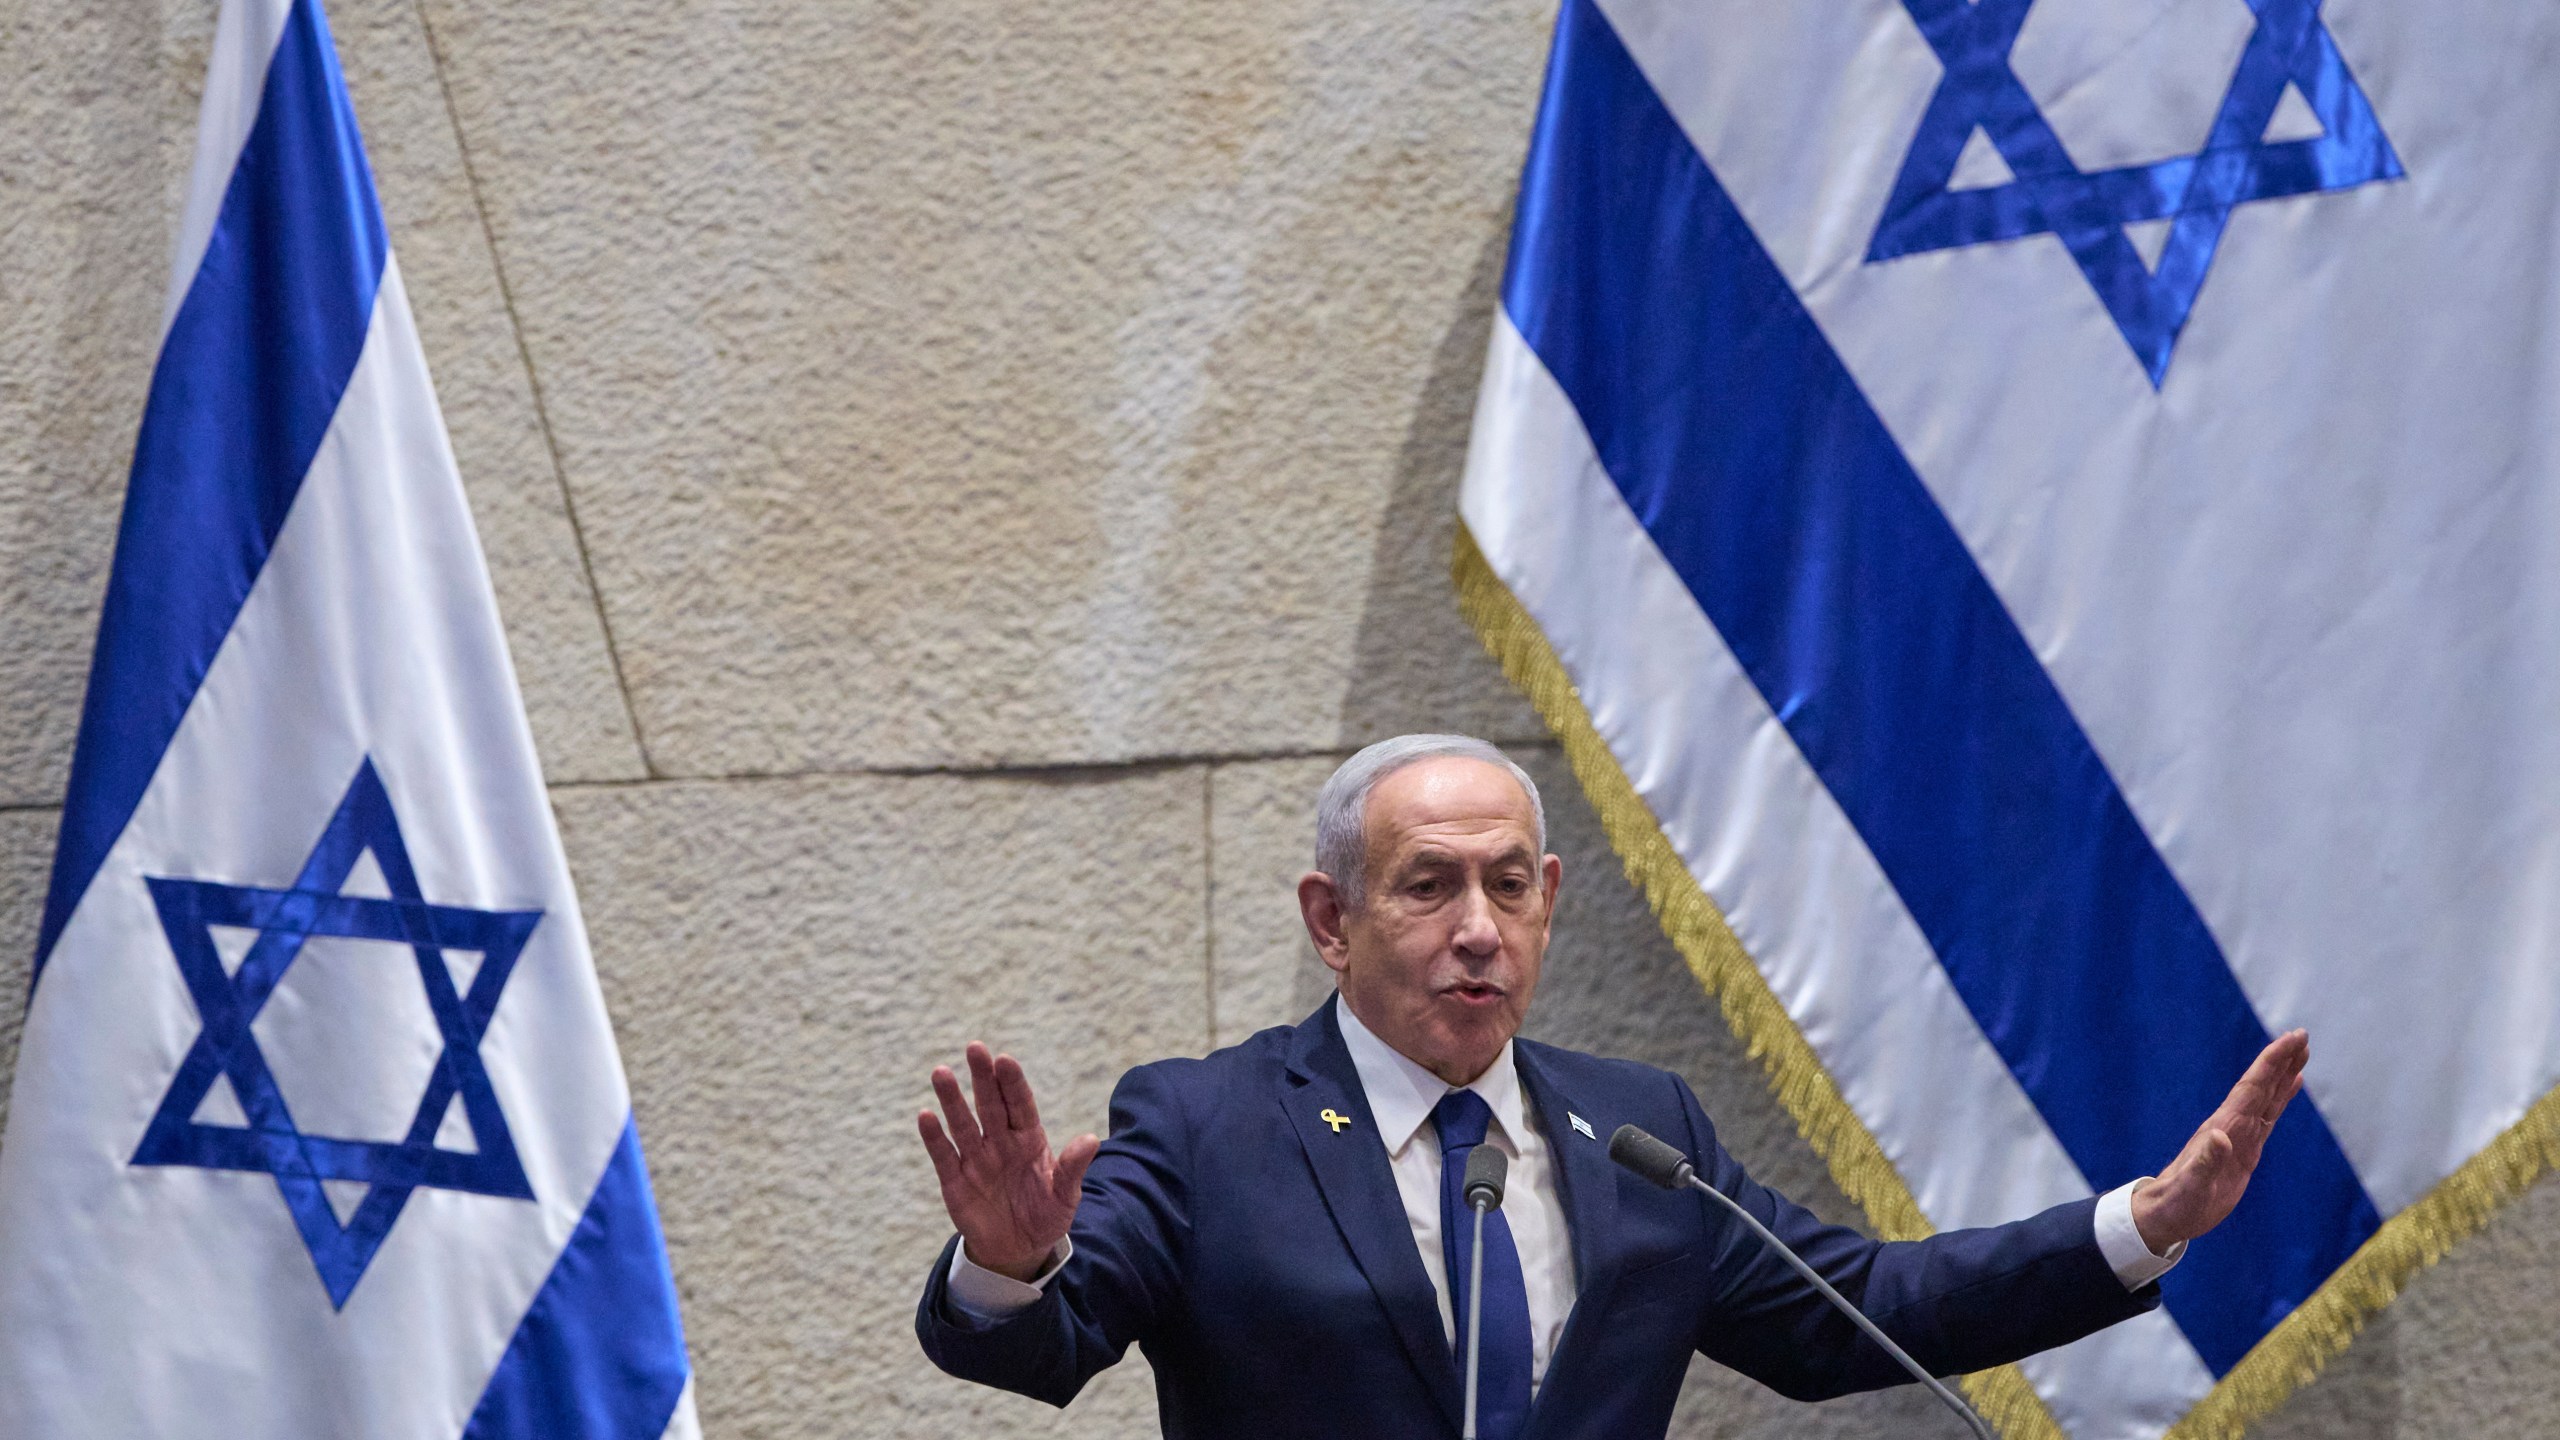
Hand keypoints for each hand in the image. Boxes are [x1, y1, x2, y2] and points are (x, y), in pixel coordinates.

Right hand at [917, 1042, 1099, 1282]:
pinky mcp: (955, 1181)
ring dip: (951, 1099)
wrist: (1018, 1249)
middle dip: (983, 1077)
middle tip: (975, 1048)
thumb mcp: (1065, 1197)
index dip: (1012, 1083)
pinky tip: (926, 1115)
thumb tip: (1091, 1140)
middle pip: (990, 1104)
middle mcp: (1000, 1142)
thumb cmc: (1045, 1215)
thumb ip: (1072, 1169)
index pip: (1020, 1104)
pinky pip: (944, 1155)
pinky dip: (934, 1137)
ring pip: (962, 1124)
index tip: (1005, 1059)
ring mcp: (976, 1159)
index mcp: (1029, 1139)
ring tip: (941, 1072)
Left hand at [2131, 1029, 2308, 1253]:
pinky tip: (2290, 1086)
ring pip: (2267, 1098)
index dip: (2272, 1063)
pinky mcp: (2245, 1149)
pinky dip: (2281, 1099)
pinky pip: (2268, 1117)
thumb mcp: (2191, 1187)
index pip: (2252, 1088)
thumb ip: (2205, 1164)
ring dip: (2284, 1075)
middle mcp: (2232, 1125)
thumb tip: (2220, 1138)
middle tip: (2302, 1036)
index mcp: (2224, 1128)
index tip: (2292, 1040)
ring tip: (2302, 1054)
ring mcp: (2239, 1135)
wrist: (2166, 1213)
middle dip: (2281, 1061)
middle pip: (2262, 1086)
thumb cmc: (2177, 1202)